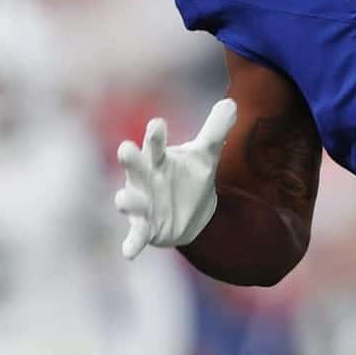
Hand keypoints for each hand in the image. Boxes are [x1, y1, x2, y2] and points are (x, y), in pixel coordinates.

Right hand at [114, 99, 236, 258]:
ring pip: (130, 200)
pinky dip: (131, 243)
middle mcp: (146, 179)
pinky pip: (135, 236)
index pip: (155, 143)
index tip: (158, 123)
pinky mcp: (145, 228)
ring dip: (126, 200)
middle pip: (136, 166)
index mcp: (159, 159)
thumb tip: (232, 104)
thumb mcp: (206, 155)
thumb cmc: (189, 177)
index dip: (156, 134)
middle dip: (130, 159)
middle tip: (126, 148)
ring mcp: (143, 204)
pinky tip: (128, 252)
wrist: (192, 214)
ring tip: (123, 198)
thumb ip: (216, 130)